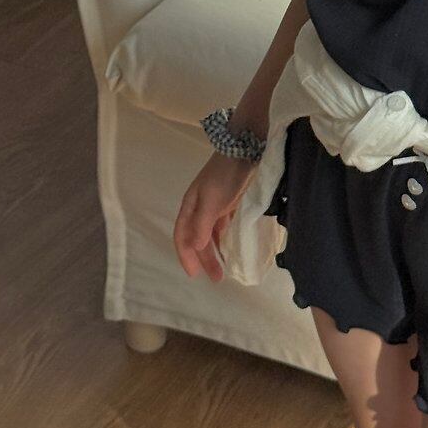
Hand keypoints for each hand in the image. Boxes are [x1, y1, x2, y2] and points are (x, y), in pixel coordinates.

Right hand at [173, 152, 256, 282]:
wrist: (245, 148)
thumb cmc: (225, 174)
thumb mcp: (212, 200)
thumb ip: (202, 224)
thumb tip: (195, 247)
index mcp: (190, 207)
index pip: (182, 237)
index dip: (186, 256)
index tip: (194, 274)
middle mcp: (199, 208)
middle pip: (198, 239)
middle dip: (204, 259)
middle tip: (216, 278)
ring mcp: (215, 205)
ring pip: (211, 234)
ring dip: (215, 252)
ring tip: (223, 270)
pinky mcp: (230, 202)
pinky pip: (223, 227)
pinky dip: (225, 239)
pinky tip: (230, 248)